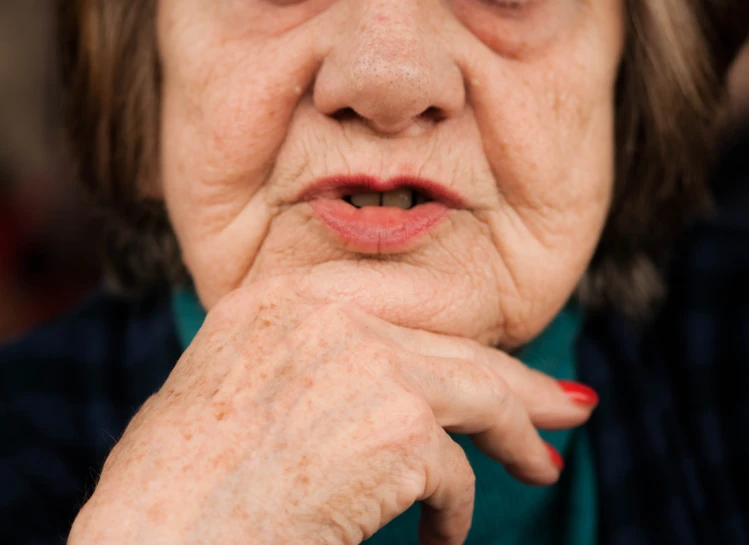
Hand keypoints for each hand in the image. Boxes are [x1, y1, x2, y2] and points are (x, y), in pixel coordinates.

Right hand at [69, 278, 594, 544]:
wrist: (155, 537)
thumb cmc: (179, 483)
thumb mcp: (236, 387)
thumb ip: (308, 361)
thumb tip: (389, 382)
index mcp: (282, 297)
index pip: (400, 303)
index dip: (457, 332)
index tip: (498, 357)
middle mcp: (328, 314)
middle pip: (453, 344)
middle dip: (516, 380)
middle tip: (563, 405)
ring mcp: (368, 363)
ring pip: (478, 392)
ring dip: (515, 436)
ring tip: (544, 465)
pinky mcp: (398, 428)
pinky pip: (454, 473)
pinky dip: (453, 511)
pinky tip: (437, 537)